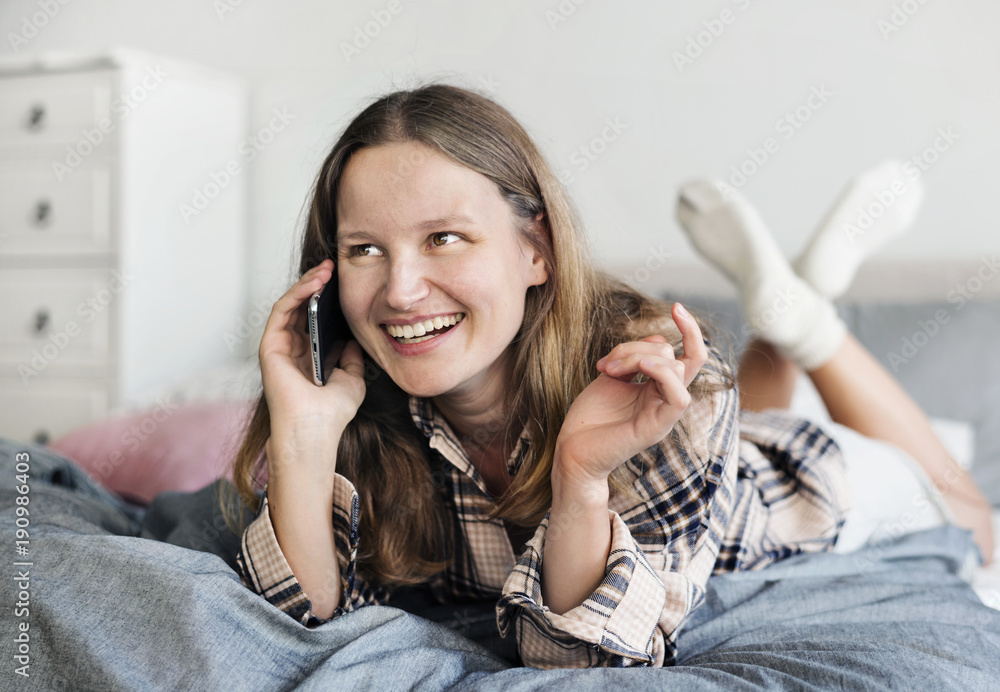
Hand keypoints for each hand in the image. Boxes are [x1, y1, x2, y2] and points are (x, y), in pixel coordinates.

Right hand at [258, 260, 366, 479]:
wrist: (316, 429)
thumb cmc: (332, 412)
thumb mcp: (352, 378)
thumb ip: (351, 357)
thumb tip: (354, 338)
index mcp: (310, 356)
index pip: (316, 319)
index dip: (327, 299)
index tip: (343, 282)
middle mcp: (293, 349)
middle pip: (302, 308)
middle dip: (317, 285)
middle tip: (333, 266)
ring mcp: (280, 347)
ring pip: (291, 305)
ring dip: (308, 284)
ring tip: (326, 269)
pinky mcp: (270, 346)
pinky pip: (282, 311)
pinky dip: (297, 293)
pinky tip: (314, 283)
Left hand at [554, 303, 707, 485]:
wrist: (572, 451)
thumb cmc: (589, 417)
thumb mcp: (613, 375)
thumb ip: (635, 356)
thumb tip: (660, 339)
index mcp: (658, 388)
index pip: (688, 356)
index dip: (689, 330)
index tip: (677, 306)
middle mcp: (665, 400)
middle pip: (671, 355)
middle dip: (636, 347)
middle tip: (604, 365)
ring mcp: (664, 414)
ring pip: (674, 368)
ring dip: (638, 358)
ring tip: (608, 370)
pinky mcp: (658, 427)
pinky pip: (679, 396)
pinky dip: (661, 374)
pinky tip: (637, 370)